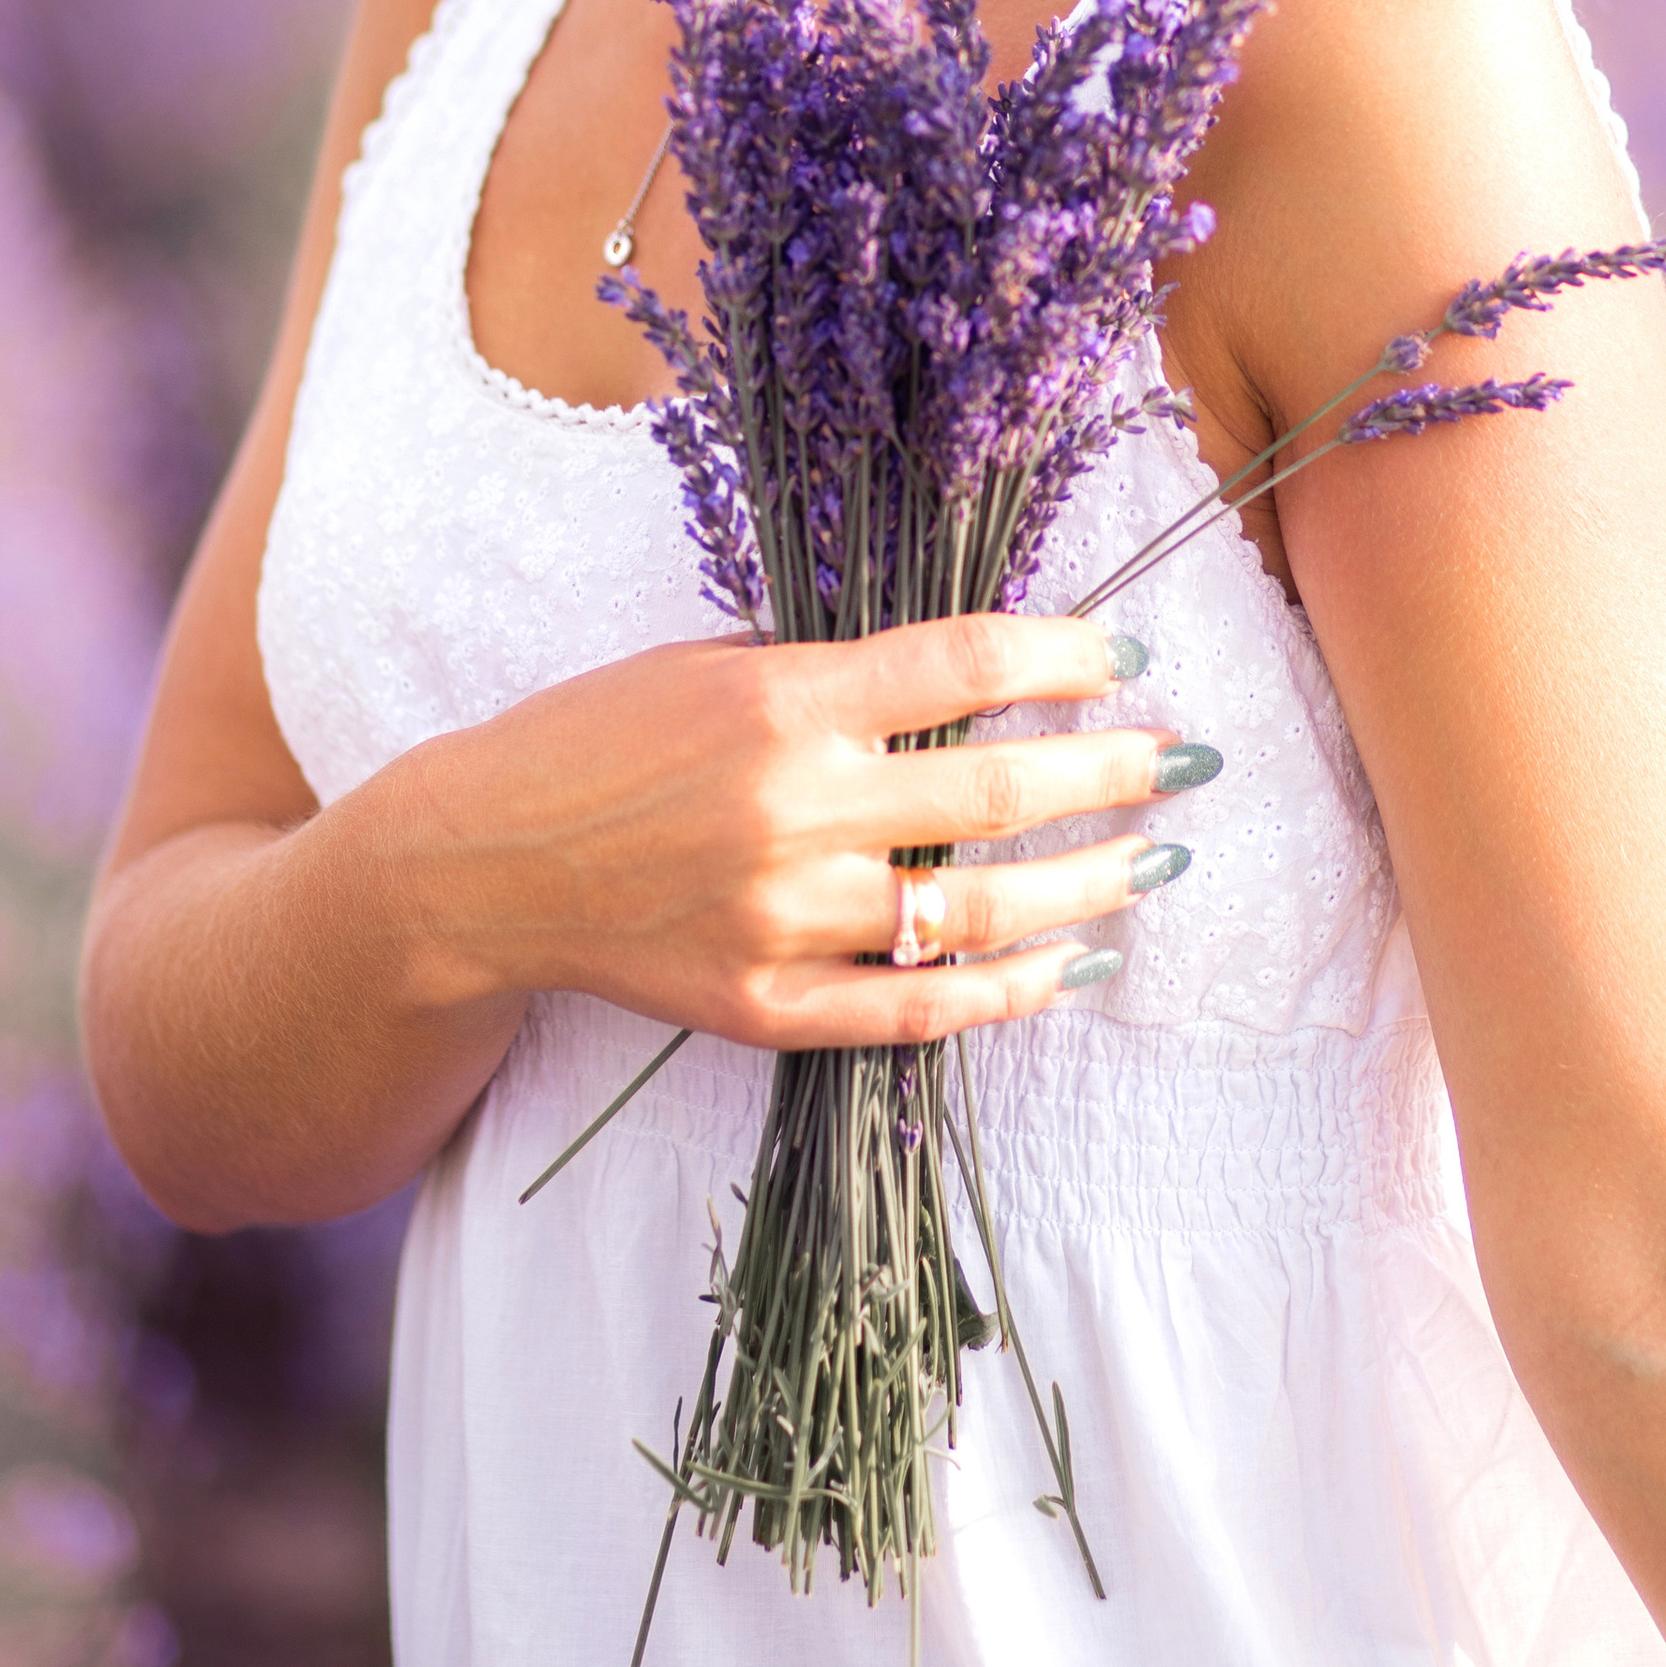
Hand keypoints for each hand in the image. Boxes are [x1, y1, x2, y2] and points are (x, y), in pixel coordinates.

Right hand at [378, 611, 1204, 1049]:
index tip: (1130, 657)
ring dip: (1089, 886)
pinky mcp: (761, 1007)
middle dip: (1115, 772)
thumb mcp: (707, 664)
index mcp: (779, 701)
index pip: (965, 664)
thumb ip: (832, 675)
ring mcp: (779, 919)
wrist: (475, 865)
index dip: (1066, 657)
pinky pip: (914, 1009)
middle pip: (998, 792)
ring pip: (978, 911)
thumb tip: (974, 670)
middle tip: (1190, 760)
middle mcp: (790, 809)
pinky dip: (1009, 993)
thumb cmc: (596, 739)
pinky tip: (1075, 968)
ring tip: (1159, 862)